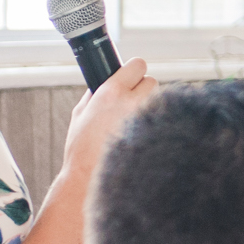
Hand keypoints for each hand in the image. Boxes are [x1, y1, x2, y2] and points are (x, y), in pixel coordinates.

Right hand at [59, 58, 156, 183]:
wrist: (90, 177)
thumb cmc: (81, 147)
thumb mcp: (80, 113)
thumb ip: (95, 94)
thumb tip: (104, 82)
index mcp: (112, 92)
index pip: (137, 65)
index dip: (134, 70)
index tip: (131, 76)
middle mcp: (133, 102)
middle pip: (152, 81)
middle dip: (142, 89)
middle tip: (132, 101)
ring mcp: (147, 119)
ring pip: (159, 101)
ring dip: (150, 106)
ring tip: (134, 122)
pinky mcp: (157, 135)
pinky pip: (162, 121)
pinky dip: (155, 124)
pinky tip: (142, 135)